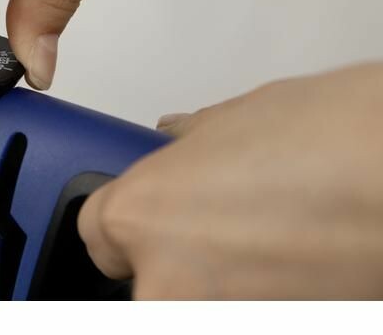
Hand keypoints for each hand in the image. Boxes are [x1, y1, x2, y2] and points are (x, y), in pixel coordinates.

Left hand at [78, 62, 382, 298]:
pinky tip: (291, 264)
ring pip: (191, 303)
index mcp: (141, 218)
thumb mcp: (237, 119)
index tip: (144, 221)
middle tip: (222, 227)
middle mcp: (167, 283)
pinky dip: (255, 297)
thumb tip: (177, 139)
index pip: (96, 233)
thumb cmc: (337, 139)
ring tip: (270, 242)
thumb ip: (190, 143)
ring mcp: (219, 321)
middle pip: (141, 279)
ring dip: (217, 282)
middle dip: (172, 256)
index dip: (124, 224)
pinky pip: (239, 313)